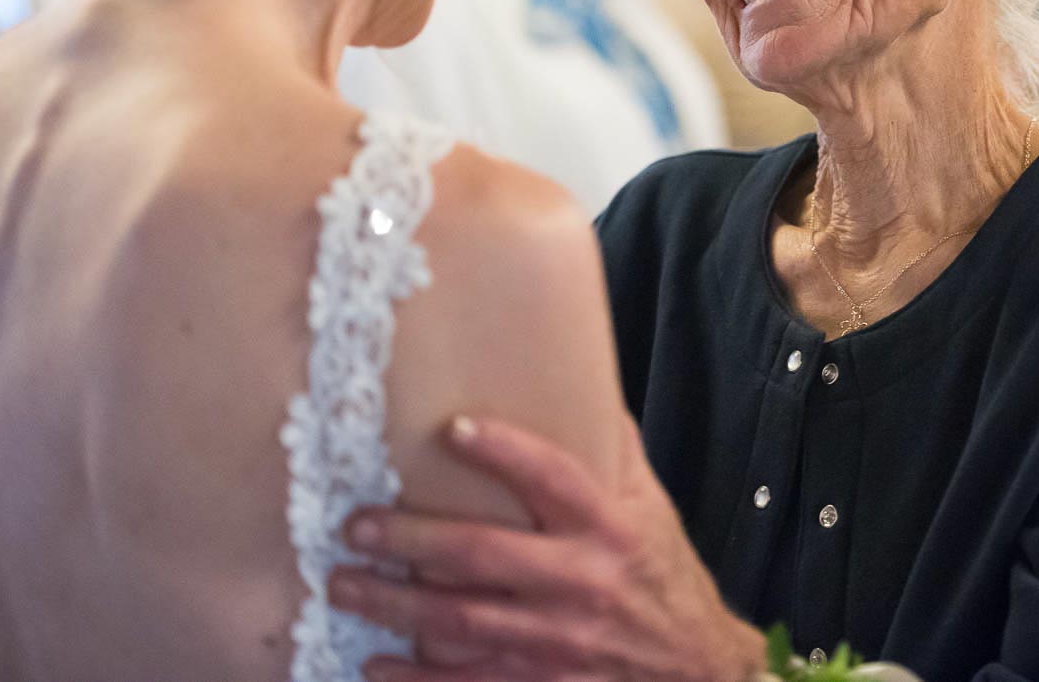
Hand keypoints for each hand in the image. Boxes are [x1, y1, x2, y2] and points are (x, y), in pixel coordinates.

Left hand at [329, 414, 767, 681]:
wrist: (694, 666)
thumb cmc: (665, 575)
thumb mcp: (652, 507)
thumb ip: (614, 452)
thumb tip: (583, 386)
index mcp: (608, 528)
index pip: (553, 478)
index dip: (504, 452)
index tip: (454, 429)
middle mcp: (581, 582)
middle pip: (483, 555)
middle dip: (411, 540)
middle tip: (358, 525)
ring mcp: (557, 641)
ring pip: (460, 621)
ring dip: (394, 605)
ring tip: (344, 585)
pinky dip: (415, 678)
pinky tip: (373, 662)